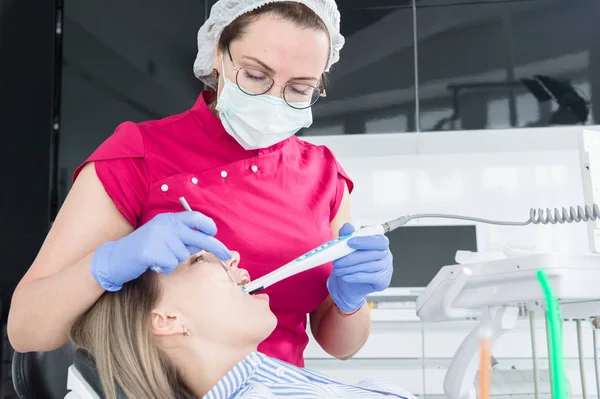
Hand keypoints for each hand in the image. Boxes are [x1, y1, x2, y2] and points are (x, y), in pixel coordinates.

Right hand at [91, 211, 230, 290]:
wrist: (115, 258)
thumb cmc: (144, 249)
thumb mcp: (163, 237)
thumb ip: (181, 237)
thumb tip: (204, 242)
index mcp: (168, 219)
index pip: (194, 217)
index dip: (208, 225)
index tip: (215, 233)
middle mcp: (164, 225)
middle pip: (197, 236)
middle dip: (215, 246)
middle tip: (227, 255)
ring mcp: (157, 237)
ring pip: (182, 255)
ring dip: (174, 261)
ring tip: (159, 258)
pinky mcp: (150, 251)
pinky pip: (170, 264)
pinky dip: (165, 268)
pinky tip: (154, 264)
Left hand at [327, 223, 392, 312]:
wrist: (349, 284)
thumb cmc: (351, 263)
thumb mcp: (346, 248)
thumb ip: (347, 236)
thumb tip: (347, 226)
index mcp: (379, 243)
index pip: (379, 240)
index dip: (365, 241)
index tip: (349, 242)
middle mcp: (386, 255)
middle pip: (373, 254)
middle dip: (352, 257)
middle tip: (337, 261)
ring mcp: (386, 268)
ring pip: (370, 266)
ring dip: (351, 268)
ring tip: (338, 270)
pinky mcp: (383, 281)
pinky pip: (371, 278)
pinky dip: (356, 277)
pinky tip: (346, 277)